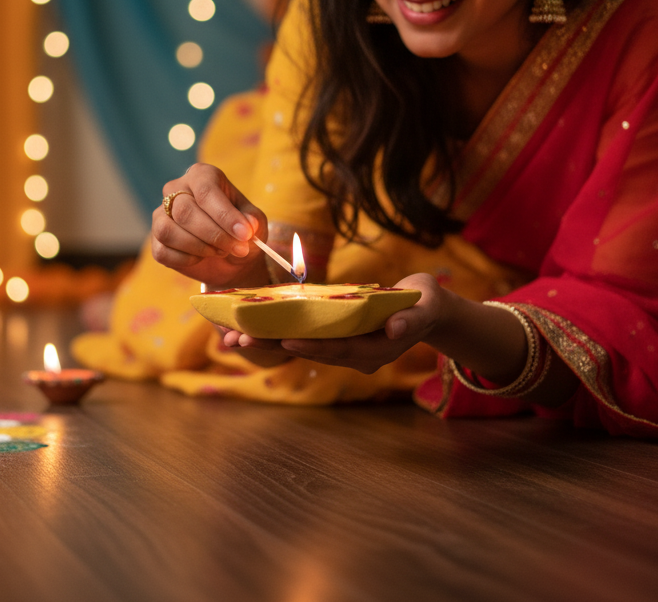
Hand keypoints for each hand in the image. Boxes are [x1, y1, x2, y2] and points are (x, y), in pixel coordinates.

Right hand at [151, 164, 269, 287]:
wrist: (232, 259)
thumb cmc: (242, 233)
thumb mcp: (255, 223)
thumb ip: (252, 221)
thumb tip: (246, 225)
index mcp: (202, 176)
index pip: (205, 190)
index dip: (224, 214)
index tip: (244, 234)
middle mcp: (176, 189)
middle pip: (185, 211)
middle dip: (214, 235)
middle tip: (237, 248)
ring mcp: (162, 215)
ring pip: (168, 231)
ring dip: (199, 247)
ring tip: (220, 251)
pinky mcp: (156, 241)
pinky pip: (163, 251)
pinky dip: (187, 260)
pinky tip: (202, 258)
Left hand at [222, 273, 456, 374]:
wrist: (425, 309)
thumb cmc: (426, 303)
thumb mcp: (426, 307)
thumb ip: (411, 319)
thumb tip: (394, 329)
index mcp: (373, 351)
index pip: (337, 350)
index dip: (311, 345)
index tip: (284, 339)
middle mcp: (353, 354)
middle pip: (309, 350)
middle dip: (273, 344)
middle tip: (237, 339)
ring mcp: (343, 346)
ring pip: (300, 344)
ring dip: (266, 339)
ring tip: (231, 334)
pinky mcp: (333, 335)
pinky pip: (302, 334)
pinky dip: (276, 329)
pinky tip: (249, 323)